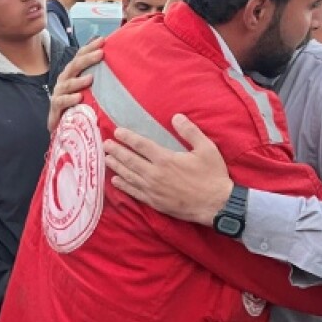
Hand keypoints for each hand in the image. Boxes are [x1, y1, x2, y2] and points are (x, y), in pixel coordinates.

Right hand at [48, 39, 104, 131]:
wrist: (60, 123)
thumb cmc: (77, 103)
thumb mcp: (88, 87)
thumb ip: (98, 76)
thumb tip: (116, 61)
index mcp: (72, 72)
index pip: (80, 56)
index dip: (90, 47)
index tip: (102, 40)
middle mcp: (65, 79)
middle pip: (74, 66)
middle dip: (87, 59)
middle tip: (100, 54)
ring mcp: (59, 93)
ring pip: (68, 84)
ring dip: (79, 81)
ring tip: (91, 78)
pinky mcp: (56, 107)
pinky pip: (61, 101)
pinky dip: (70, 99)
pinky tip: (79, 97)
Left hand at [102, 114, 233, 225]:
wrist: (216, 204)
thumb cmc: (212, 175)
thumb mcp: (206, 149)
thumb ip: (190, 132)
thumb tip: (176, 117)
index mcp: (166, 159)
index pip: (141, 145)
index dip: (127, 137)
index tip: (117, 132)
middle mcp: (155, 174)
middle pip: (130, 160)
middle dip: (116, 151)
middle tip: (105, 144)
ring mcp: (153, 189)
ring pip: (129, 176)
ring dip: (116, 166)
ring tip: (106, 159)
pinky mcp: (154, 202)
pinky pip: (134, 192)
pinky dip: (123, 186)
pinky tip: (115, 181)